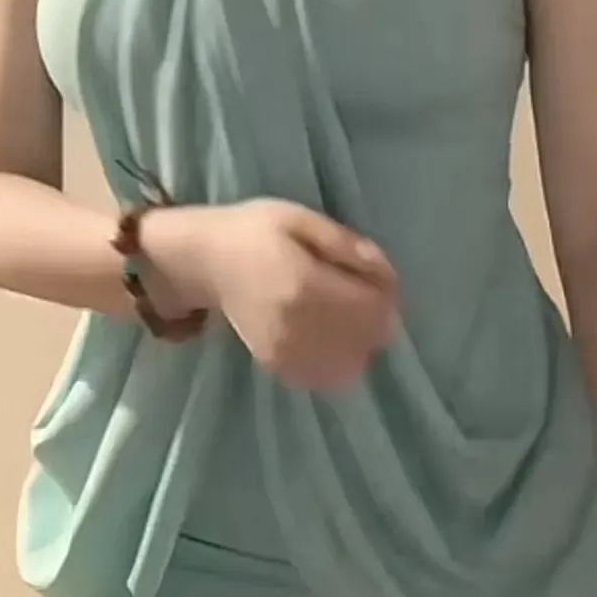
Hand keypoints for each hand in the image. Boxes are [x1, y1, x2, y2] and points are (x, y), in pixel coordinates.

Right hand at [202, 197, 400, 389]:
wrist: (207, 261)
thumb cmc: (255, 232)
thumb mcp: (300, 218)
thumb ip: (345, 244)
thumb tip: (385, 272)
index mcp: (305, 284)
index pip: (374, 308)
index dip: (388, 293)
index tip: (378, 276)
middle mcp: (297, 326)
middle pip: (367, 340)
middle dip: (378, 318)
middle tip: (364, 292)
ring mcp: (286, 352)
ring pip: (351, 365)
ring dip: (361, 342)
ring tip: (347, 314)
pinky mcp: (277, 366)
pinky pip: (325, 377)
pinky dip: (339, 360)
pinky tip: (330, 335)